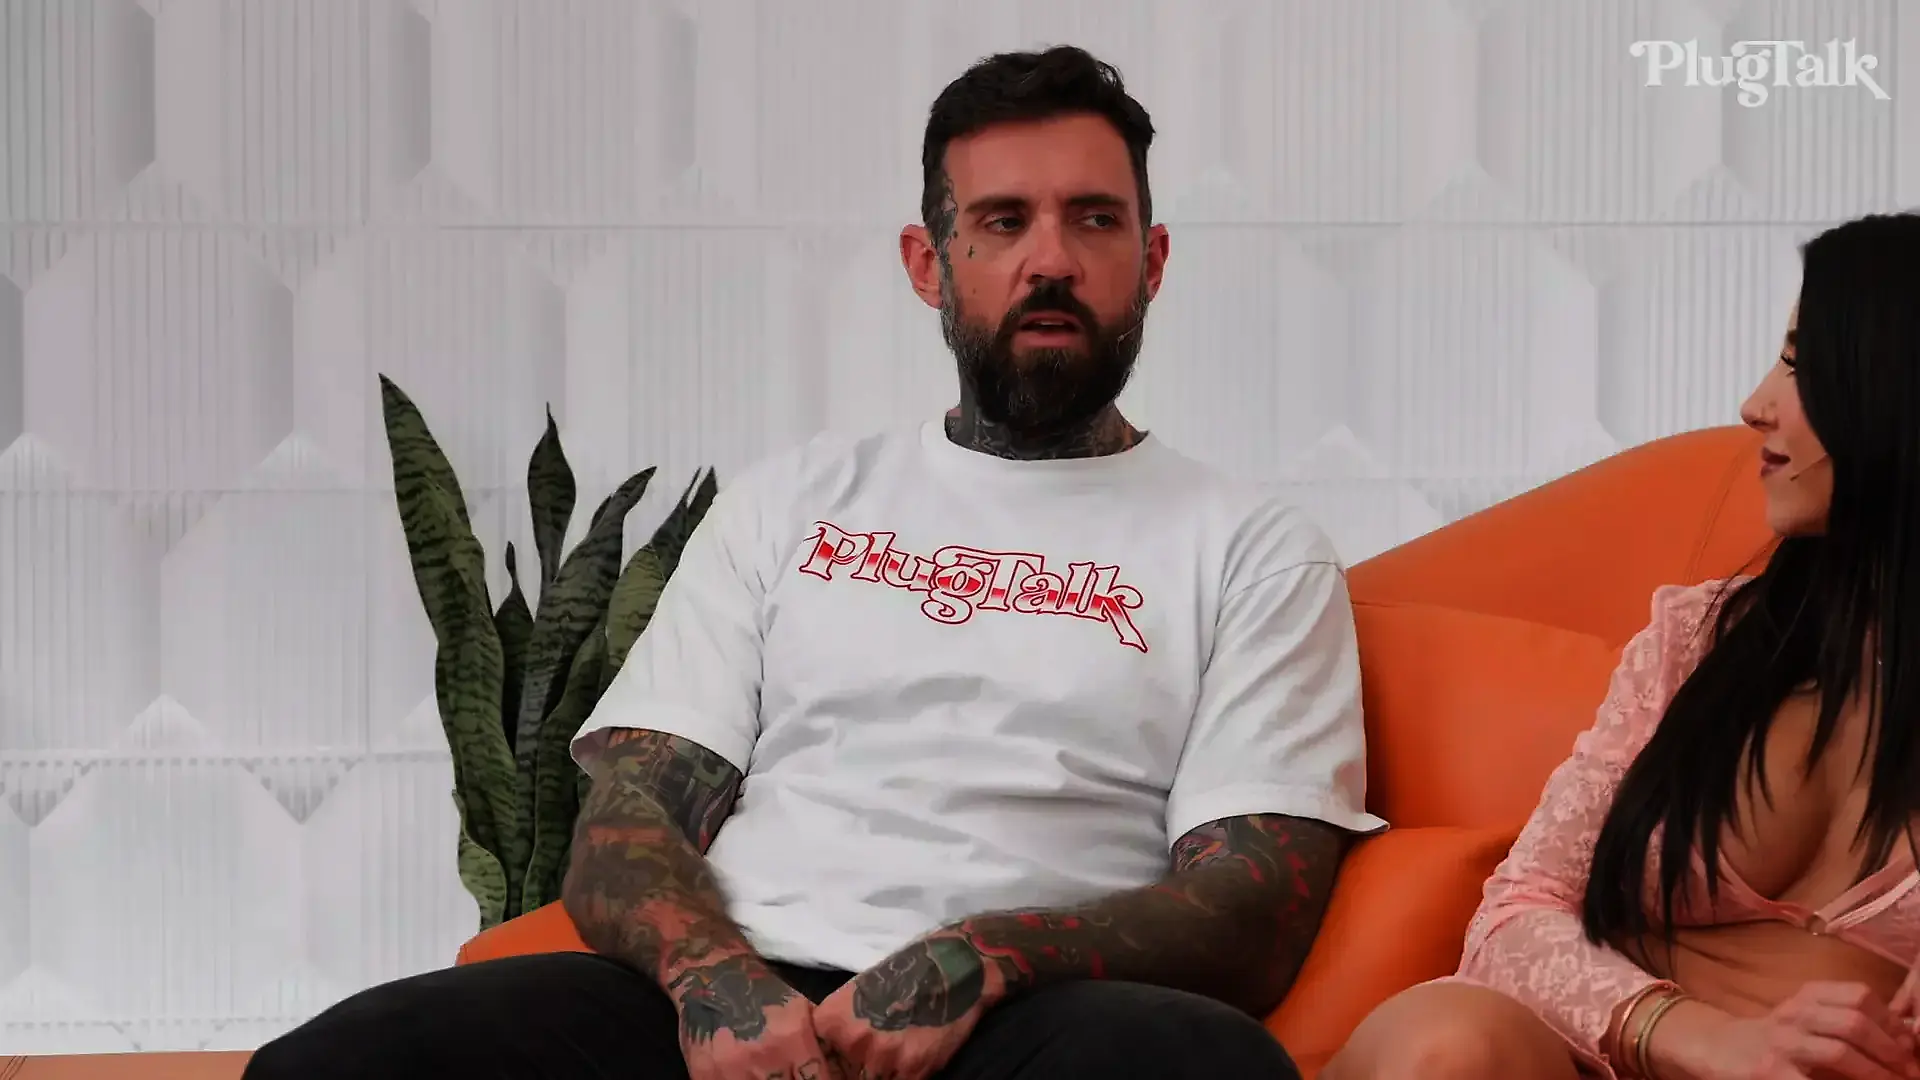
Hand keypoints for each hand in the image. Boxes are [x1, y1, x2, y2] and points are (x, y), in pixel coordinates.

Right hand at [671, 956, 841, 1079]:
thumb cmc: (762, 992)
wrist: (712, 973)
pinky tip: (750, 1077)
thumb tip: (839, 1071)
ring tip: (774, 1077)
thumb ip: (816, 1043)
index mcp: (792, 1038)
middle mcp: (764, 1056)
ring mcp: (731, 1069)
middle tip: (794, 1076)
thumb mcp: (798, 1011)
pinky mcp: (704, 1074)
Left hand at [812, 932, 1001, 1079]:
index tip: (841, 1057)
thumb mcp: (858, 991)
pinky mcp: (913, 1069)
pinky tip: (913, 1054)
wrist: (950, 968)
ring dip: (883, 1069)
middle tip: (877, 1046)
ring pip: (873, 1078)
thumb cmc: (903, 972)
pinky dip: (905, 1073)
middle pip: (847, 1071)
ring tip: (898, 1046)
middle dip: (859, 1064)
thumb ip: (840, 1024)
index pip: (818, 1057)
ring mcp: (883, 1058)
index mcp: (833, 1019)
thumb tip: (831, 1049)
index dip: (832, 1058)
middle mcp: (853, 1041)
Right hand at [1683, 982, 1918, 1079]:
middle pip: (1854, 1021)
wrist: (1714, 1048)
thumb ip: (1843, 1022)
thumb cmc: (1772, 1038)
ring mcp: (1780, 1043)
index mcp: (1807, 996)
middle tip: (1909, 1071)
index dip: (1892, 1022)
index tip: (1908, 1046)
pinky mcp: (1768, 1072)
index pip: (1859, 995)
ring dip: (1875, 1073)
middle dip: (1890, 1051)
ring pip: (1839, 1050)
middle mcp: (1794, 1013)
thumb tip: (1903, 1037)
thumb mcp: (1804, 1018)